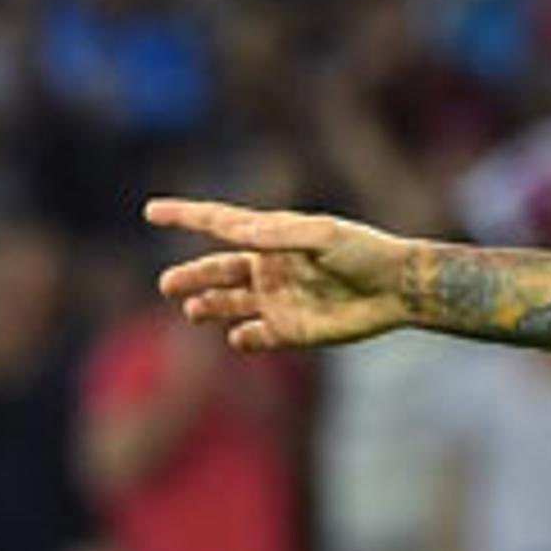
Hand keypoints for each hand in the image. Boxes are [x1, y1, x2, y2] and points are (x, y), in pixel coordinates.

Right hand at [145, 196, 414, 351]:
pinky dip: (244, 339)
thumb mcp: (324, 236)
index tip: (151, 211)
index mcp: (272, 237)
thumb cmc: (366, 252)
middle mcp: (269, 268)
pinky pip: (257, 337)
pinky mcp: (293, 330)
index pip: (220, 224)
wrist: (399, 289)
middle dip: (190, 277)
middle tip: (167, 284)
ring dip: (209, 307)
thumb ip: (281, 234)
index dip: (186, 217)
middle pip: (216, 270)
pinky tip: (237, 337)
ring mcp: (278, 300)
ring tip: (193, 310)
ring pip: (229, 304)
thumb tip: (238, 229)